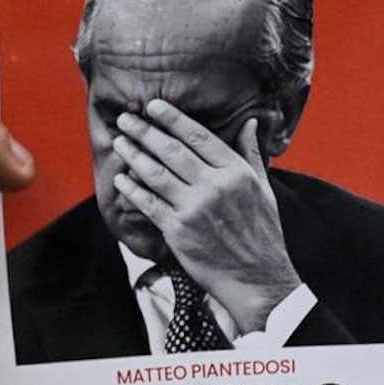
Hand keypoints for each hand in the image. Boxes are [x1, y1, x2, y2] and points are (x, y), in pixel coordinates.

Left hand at [112, 100, 301, 334]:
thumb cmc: (262, 234)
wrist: (257, 278)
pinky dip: (132, 190)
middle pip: (171, 150)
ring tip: (119, 142)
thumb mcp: (264, 189)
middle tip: (125, 119)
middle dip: (144, 131)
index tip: (153, 106)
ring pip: (155, 174)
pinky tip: (121, 179)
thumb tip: (249, 122)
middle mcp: (214, 186)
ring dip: (133, 155)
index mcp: (236, 172)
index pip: (198, 136)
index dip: (172, 118)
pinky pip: (148, 204)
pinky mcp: (178, 231)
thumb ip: (251, 154)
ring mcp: (194, 209)